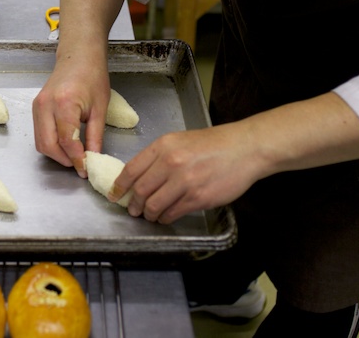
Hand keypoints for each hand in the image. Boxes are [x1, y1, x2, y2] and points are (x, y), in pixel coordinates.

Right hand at [32, 62, 110, 177]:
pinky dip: (51, 144)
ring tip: (74, 156)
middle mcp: (45, 105)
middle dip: (63, 160)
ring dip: (56, 154)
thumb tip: (92, 159)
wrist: (78, 56)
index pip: (66, 141)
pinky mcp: (35, 107)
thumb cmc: (92, 76)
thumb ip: (95, 136)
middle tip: (80, 165)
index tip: (86, 170)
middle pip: (48, 145)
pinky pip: (39, 134)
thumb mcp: (100, 108)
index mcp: (64, 103)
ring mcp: (37, 106)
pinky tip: (65, 145)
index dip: (76, 159)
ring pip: (40, 142)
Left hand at [111, 124, 262, 223]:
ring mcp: (184, 182)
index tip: (114, 194)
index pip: (131, 169)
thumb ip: (159, 157)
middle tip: (132, 210)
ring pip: (153, 205)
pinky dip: (165, 218)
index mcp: (163, 146)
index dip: (119, 186)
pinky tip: (165, 217)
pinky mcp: (198, 198)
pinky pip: (172, 213)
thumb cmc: (213, 144)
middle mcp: (170, 163)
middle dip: (132, 204)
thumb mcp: (180, 141)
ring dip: (148, 214)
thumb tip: (139, 177)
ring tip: (149, 215)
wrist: (244, 149)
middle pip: (139, 190)